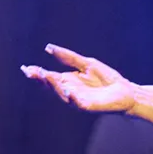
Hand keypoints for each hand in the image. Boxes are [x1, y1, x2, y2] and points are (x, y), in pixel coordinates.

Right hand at [20, 44, 136, 112]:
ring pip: (62, 94)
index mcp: (68, 81)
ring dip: (54, 86)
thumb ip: (69, 57)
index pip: (49, 77)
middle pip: (52, 86)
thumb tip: (49, 47)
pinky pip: (77, 102)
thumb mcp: (87, 64)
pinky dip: (71, 97)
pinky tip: (67, 90)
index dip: (37, 73)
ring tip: (46, 76)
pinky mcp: (88, 106)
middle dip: (42, 79)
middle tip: (33, 71)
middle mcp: (70, 91)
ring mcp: (78, 100)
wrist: (126, 91)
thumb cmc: (107, 79)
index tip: (26, 68)